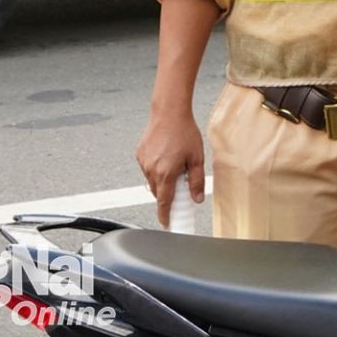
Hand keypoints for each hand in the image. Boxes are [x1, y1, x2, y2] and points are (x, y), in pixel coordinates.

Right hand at [136, 108, 205, 224]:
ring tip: (175, 164)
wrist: (169, 112)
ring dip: (162, 180)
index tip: (167, 224)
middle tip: (180, 187)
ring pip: (152, 181)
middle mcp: (151, 170)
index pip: (164, 203)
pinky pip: (148, 169)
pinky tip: (166, 156)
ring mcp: (143, 162)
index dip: (165, 216)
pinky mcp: (139, 154)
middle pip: (158, 193)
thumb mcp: (197, 158)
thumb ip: (196, 181)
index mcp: (166, 173)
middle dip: (168, 194)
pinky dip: (156, 169)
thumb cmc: (184, 132)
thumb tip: (197, 199)